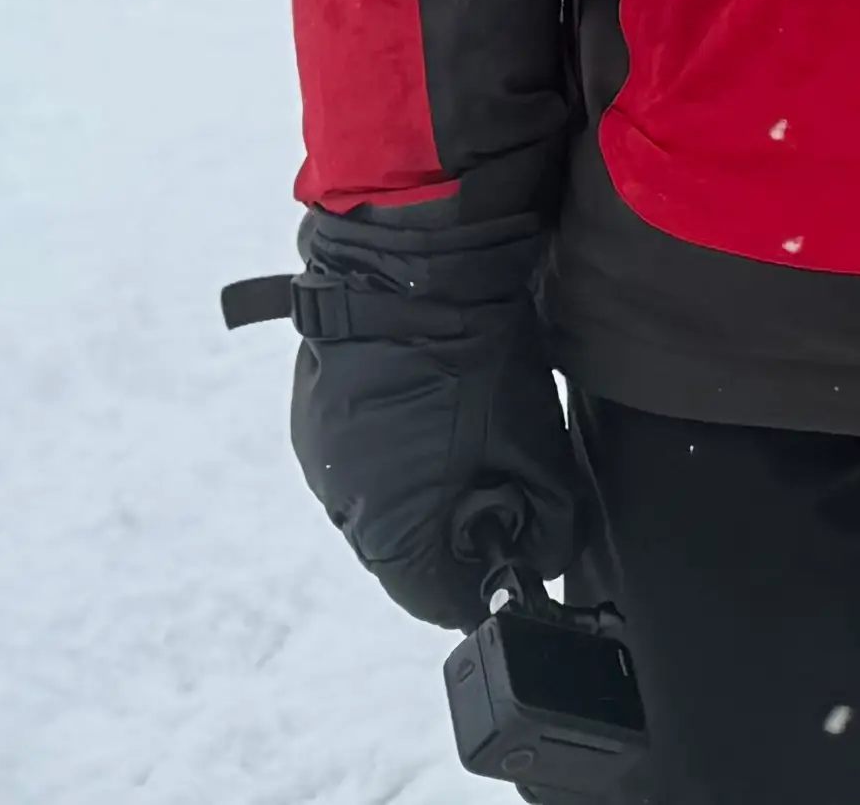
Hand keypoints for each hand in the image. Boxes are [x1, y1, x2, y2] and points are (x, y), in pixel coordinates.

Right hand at [286, 202, 588, 626]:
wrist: (413, 261)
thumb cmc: (477, 356)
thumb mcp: (532, 446)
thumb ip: (544, 519)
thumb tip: (547, 556)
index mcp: (388, 527)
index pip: (434, 598)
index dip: (480, 579)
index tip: (514, 550)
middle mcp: (339, 502)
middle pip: (405, 549)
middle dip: (453, 525)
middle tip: (502, 477)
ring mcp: (318, 453)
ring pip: (380, 498)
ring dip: (423, 481)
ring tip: (468, 428)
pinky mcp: (311, 410)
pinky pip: (358, 452)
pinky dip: (395, 444)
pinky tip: (431, 401)